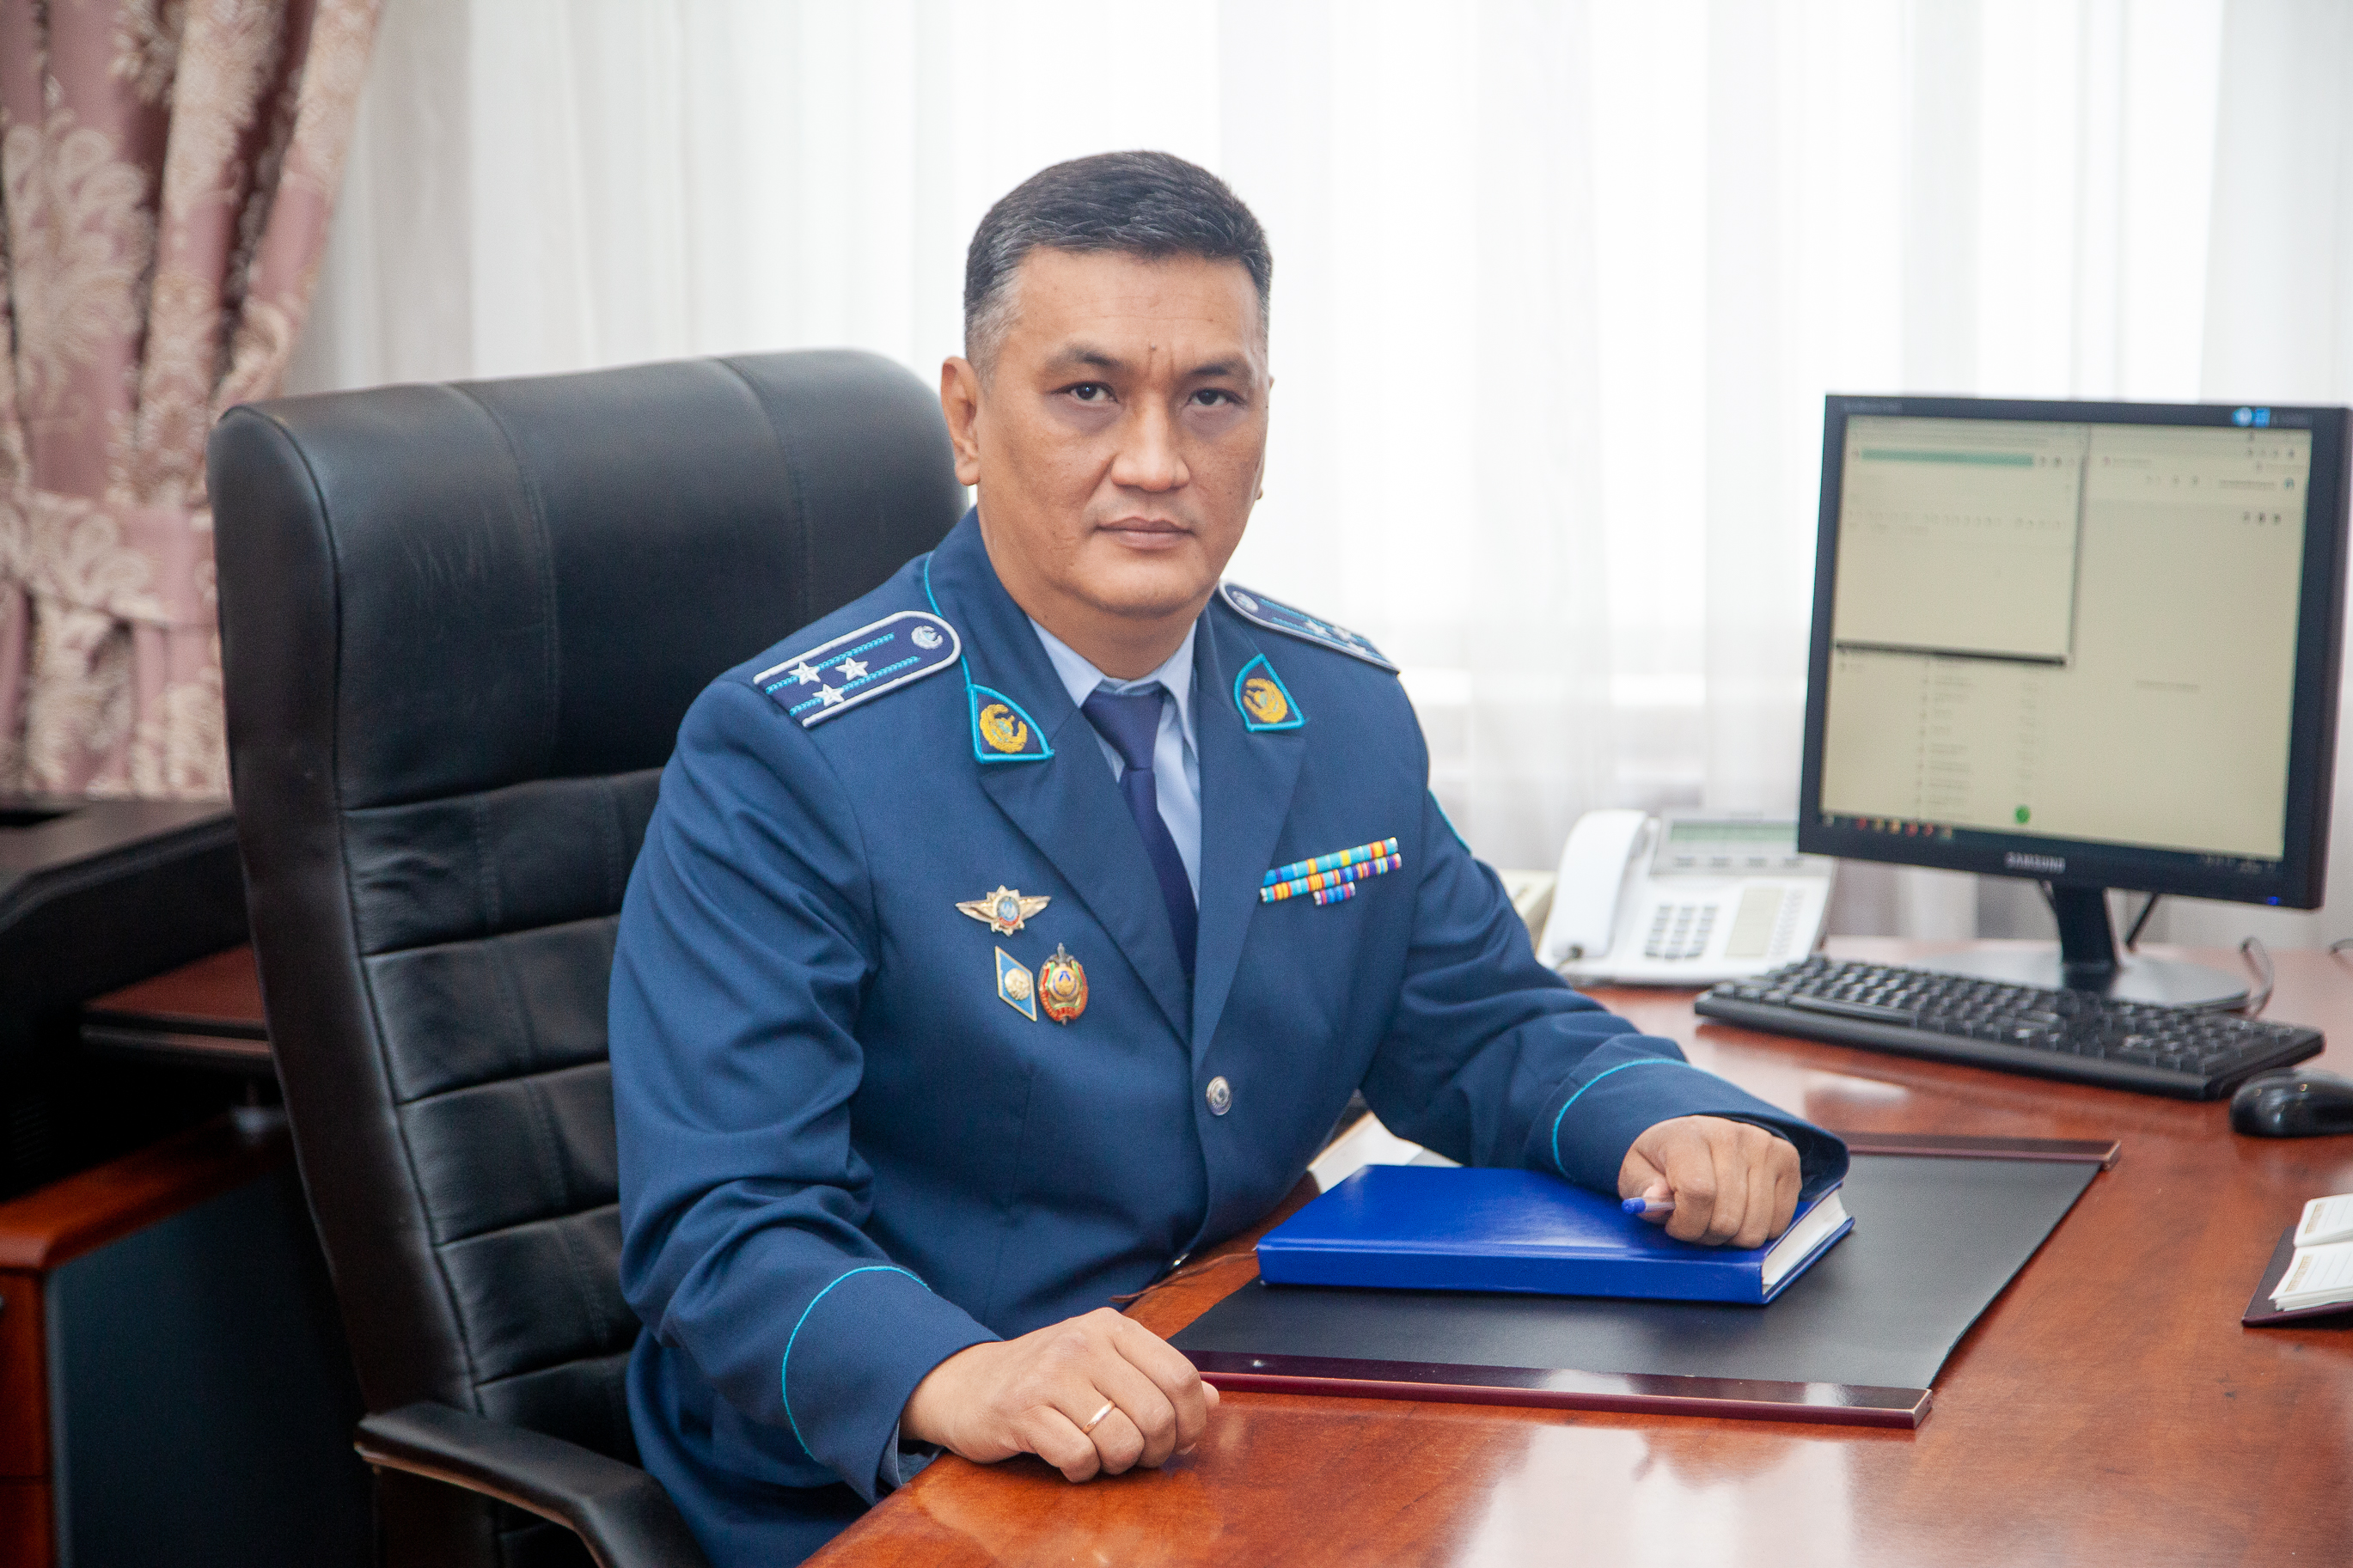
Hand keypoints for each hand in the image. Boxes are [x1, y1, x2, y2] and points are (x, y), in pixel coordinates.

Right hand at [901, 1307, 1218, 1481]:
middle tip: (1140, 1457)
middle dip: (1157, 1450)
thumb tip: (1214, 1400)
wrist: (965, 1385)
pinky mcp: (1023, 1411)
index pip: (1180, 1375)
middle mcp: (1083, 1343)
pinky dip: (1084, 1472)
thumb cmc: (1044, 1379)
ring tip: (1103, 1456)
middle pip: (1156, 1413)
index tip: (1183, 1440)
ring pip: (1121, 1440)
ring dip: (1120, 1464)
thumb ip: (1156, 1377)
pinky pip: (1080, 1458)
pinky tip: (1071, 1460)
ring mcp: (1051, 1375)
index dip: (1192, 1420)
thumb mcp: (1103, 1364)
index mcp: (1111, 1328)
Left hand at [1618, 1115, 1800, 1247]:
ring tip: (1716, 1216)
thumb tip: (1656, 1199)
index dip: (1685, 1224)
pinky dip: (1757, 1228)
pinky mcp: (1788, 1160)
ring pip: (1755, 1228)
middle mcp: (1732, 1135)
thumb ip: (1643, 1188)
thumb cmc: (1665, 1159)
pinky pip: (1779, 1222)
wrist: (1695, 1134)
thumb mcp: (1637, 1171)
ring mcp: (1764, 1146)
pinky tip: (1740, 1211)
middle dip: (1706, 1234)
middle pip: (1728, 1218)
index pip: (1698, 1194)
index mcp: (1689, 1135)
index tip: (1674, 1224)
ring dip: (1732, 1236)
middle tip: (1694, 1222)